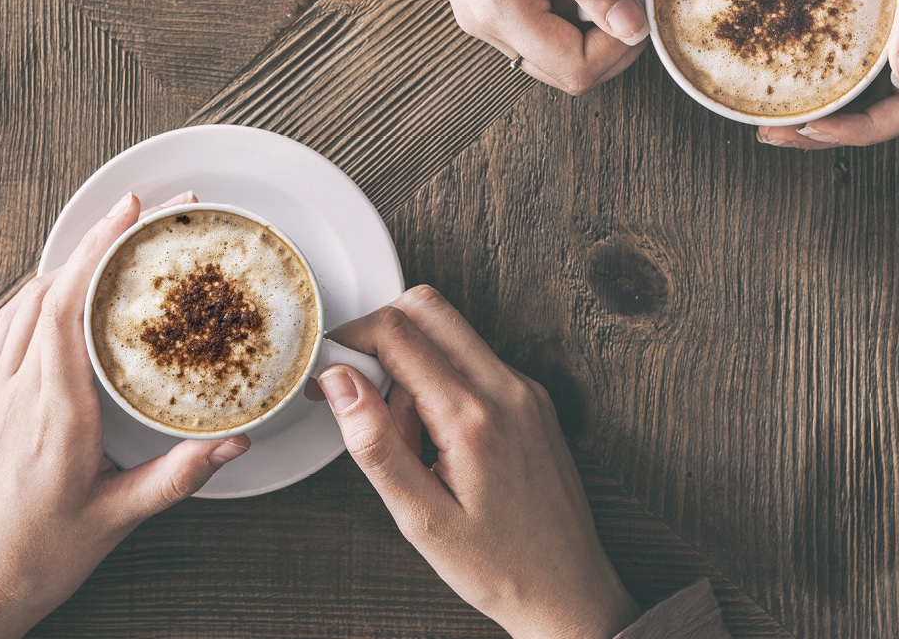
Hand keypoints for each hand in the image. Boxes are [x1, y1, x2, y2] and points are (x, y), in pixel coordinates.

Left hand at [0, 192, 249, 638]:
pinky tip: (63, 298)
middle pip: (48, 288)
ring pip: (22, 303)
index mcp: (53, 414)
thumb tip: (232, 444)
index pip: (70, 305)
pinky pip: (8, 330)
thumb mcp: (116, 521)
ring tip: (110, 242)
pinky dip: (40, 296)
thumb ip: (176, 477)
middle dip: (96, 240)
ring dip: (66, 263)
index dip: (101, 249)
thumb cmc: (34, 561)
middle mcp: (15, 393)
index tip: (136, 214)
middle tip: (142, 211)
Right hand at [320, 286, 641, 638]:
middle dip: (380, 335)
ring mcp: (525, 391)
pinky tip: (439, 441)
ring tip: (410, 437)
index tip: (330, 376)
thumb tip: (339, 380)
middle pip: (428, 308)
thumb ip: (373, 442)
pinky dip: (443, 381)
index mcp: (473, 417)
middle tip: (362, 393)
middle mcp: (507, 389)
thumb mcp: (419, 517)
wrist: (568, 590)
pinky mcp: (533, 400)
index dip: (349, 343)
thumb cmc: (498, 566)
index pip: (397, 332)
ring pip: (452, 333)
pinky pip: (475, 362)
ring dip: (413, 361)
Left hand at [759, 0, 898, 147]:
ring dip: (810, 105)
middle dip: (827, 130)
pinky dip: (800, 62)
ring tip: (765, 114)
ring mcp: (881, 13)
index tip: (818, 131)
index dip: (868, 131)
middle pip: (874, 105)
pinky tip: (765, 59)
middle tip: (773, 132)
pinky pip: (829, 43)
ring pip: (848, 81)